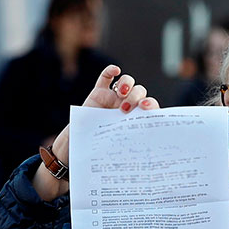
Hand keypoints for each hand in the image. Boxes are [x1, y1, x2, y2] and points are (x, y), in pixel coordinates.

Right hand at [33, 65, 159, 200]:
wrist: (77, 151)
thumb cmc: (100, 152)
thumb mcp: (118, 148)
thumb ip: (130, 144)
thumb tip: (147, 157)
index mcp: (136, 119)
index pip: (150, 107)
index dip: (151, 104)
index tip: (146, 109)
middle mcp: (128, 106)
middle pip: (140, 92)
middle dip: (136, 96)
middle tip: (127, 108)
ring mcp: (113, 98)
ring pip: (127, 82)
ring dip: (127, 84)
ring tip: (121, 94)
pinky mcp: (98, 93)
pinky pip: (106, 77)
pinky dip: (111, 71)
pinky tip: (115, 71)